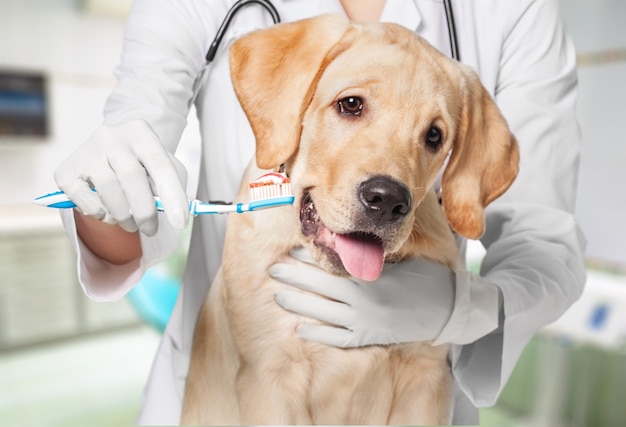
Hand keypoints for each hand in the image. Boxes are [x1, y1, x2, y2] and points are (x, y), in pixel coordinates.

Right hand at [54, 120, 188, 235]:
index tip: (180, 222)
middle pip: (132, 178)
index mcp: (141, 133)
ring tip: (131, 223)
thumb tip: (177, 216)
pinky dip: (99, 214)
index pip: (161, 166)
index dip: (172, 196)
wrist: (110, 150)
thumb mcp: (164, 167)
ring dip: (123, 216)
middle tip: (151, 229)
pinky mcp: (65, 170)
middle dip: (145, 212)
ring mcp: (86, 151)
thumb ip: (173, 188)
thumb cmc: (143, 164)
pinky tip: (107, 211)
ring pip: (108, 191)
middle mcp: (112, 137)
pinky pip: (84, 201)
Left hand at [271, 247, 455, 347]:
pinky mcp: (369, 338)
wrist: (447, 311)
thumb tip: (348, 241)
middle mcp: (363, 302)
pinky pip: (339, 339)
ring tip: (279, 296)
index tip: (290, 252)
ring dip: (300, 304)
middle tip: (273, 270)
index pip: (330, 268)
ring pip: (324, 314)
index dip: (308, 261)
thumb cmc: (425, 279)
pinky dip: (319, 335)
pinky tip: (301, 330)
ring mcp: (365, 323)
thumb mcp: (401, 261)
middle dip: (295, 278)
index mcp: (370, 279)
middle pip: (321, 289)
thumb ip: (373, 256)